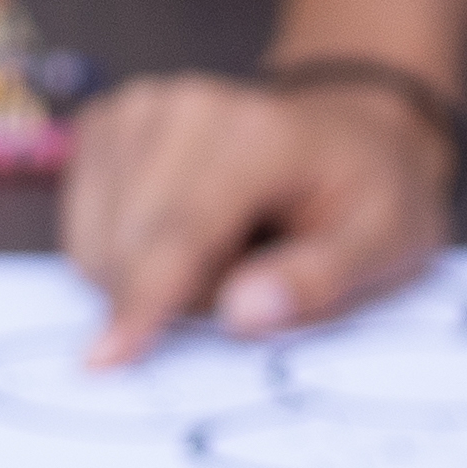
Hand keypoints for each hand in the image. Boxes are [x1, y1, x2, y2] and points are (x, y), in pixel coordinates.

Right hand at [63, 66, 452, 359]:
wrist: (346, 126)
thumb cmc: (368, 190)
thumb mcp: (385, 242)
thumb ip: (318, 281)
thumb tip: (240, 315)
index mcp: (258, 134)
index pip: (182, 230)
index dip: (144, 299)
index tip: (106, 360)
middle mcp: (184, 107)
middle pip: (130, 242)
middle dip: (169, 297)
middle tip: (244, 284)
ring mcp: (139, 109)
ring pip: (95, 239)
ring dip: (142, 277)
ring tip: (219, 255)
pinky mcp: (109, 122)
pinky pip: (81, 224)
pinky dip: (118, 252)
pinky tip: (175, 236)